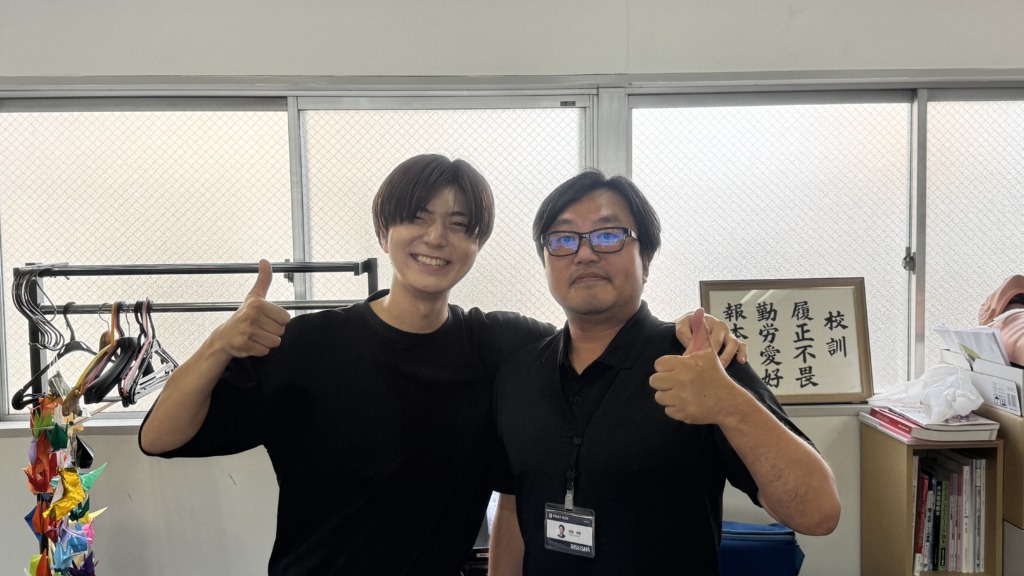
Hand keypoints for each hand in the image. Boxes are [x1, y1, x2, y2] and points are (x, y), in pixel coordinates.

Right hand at [214, 259, 290, 357]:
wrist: (224, 337)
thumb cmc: (243, 315)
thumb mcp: (254, 296)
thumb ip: (263, 280)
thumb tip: (265, 261)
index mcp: (257, 304)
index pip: (286, 318)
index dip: (278, 320)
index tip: (266, 318)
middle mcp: (251, 317)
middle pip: (281, 331)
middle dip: (273, 331)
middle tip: (260, 328)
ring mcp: (247, 332)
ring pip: (275, 342)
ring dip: (267, 341)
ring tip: (256, 335)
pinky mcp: (244, 345)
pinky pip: (266, 351)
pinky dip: (260, 349)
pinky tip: (251, 343)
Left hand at [653, 309, 740, 424]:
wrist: (728, 401)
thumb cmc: (715, 374)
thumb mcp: (707, 352)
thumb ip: (699, 333)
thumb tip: (699, 311)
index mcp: (683, 365)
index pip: (658, 365)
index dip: (666, 367)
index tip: (676, 369)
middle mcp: (680, 381)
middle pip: (654, 380)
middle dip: (663, 381)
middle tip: (675, 382)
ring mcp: (681, 399)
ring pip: (659, 396)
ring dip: (668, 395)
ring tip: (680, 392)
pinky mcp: (683, 413)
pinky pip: (667, 410)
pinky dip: (675, 408)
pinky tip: (685, 402)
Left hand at [675, 308, 747, 364]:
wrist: (692, 326)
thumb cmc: (687, 327)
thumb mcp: (682, 327)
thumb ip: (684, 334)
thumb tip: (691, 346)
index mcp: (707, 321)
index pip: (705, 333)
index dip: (700, 346)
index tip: (696, 356)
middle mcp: (720, 326)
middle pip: (719, 341)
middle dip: (713, 354)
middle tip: (707, 366)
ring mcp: (728, 334)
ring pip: (732, 343)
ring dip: (727, 355)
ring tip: (721, 366)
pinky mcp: (734, 342)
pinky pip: (742, 346)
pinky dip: (743, 352)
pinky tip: (741, 361)